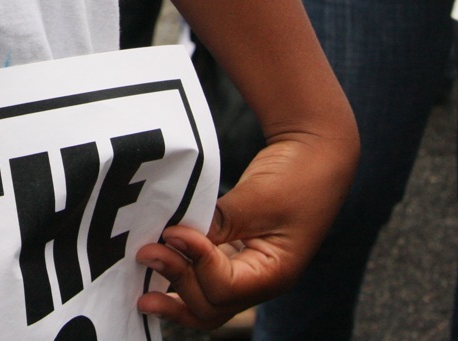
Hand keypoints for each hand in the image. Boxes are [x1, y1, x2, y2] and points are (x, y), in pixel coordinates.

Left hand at [135, 131, 356, 328]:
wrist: (315, 150)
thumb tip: (173, 239)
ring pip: (206, 301)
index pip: (224, 287)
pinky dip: (182, 275)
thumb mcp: (255, 200)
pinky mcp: (235, 253)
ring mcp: (247, 269)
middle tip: (146, 254)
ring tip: (142, 293)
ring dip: (174, 292)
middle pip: (212, 306)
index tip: (172, 232)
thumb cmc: (296, 175)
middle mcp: (260, 280)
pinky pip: (205, 276)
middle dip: (177, 285)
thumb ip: (217, 223)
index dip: (194, 261)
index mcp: (275, 273)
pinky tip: (159, 266)